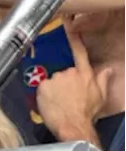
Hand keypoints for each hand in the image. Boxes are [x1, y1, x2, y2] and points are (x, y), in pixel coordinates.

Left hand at [35, 28, 110, 144]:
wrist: (74, 125)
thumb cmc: (87, 113)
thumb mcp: (100, 95)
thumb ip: (104, 79)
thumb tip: (110, 69)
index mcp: (85, 74)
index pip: (79, 52)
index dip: (74, 38)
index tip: (69, 26)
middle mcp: (70, 73)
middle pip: (63, 71)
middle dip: (63, 81)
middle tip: (65, 96)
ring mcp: (56, 78)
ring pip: (52, 80)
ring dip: (53, 88)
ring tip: (58, 101)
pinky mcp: (43, 86)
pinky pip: (42, 86)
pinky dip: (44, 93)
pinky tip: (50, 102)